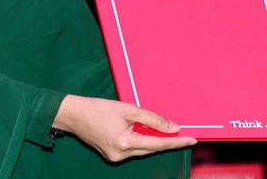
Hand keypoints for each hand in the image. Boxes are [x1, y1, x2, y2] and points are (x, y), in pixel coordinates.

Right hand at [53, 96, 196, 161]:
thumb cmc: (99, 109)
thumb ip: (153, 120)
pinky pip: (133, 148)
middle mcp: (120, 155)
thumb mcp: (129, 109)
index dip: (177, 142)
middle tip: (183, 133)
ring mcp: (115, 157)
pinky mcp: (112, 155)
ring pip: (142, 149)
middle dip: (166, 140)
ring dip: (153, 139)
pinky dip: (141, 140)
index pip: (158, 144)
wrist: (74, 115)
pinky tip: (145, 131)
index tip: (192, 140)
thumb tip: (173, 128)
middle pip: (151, 148)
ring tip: (163, 129)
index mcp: (125, 143)